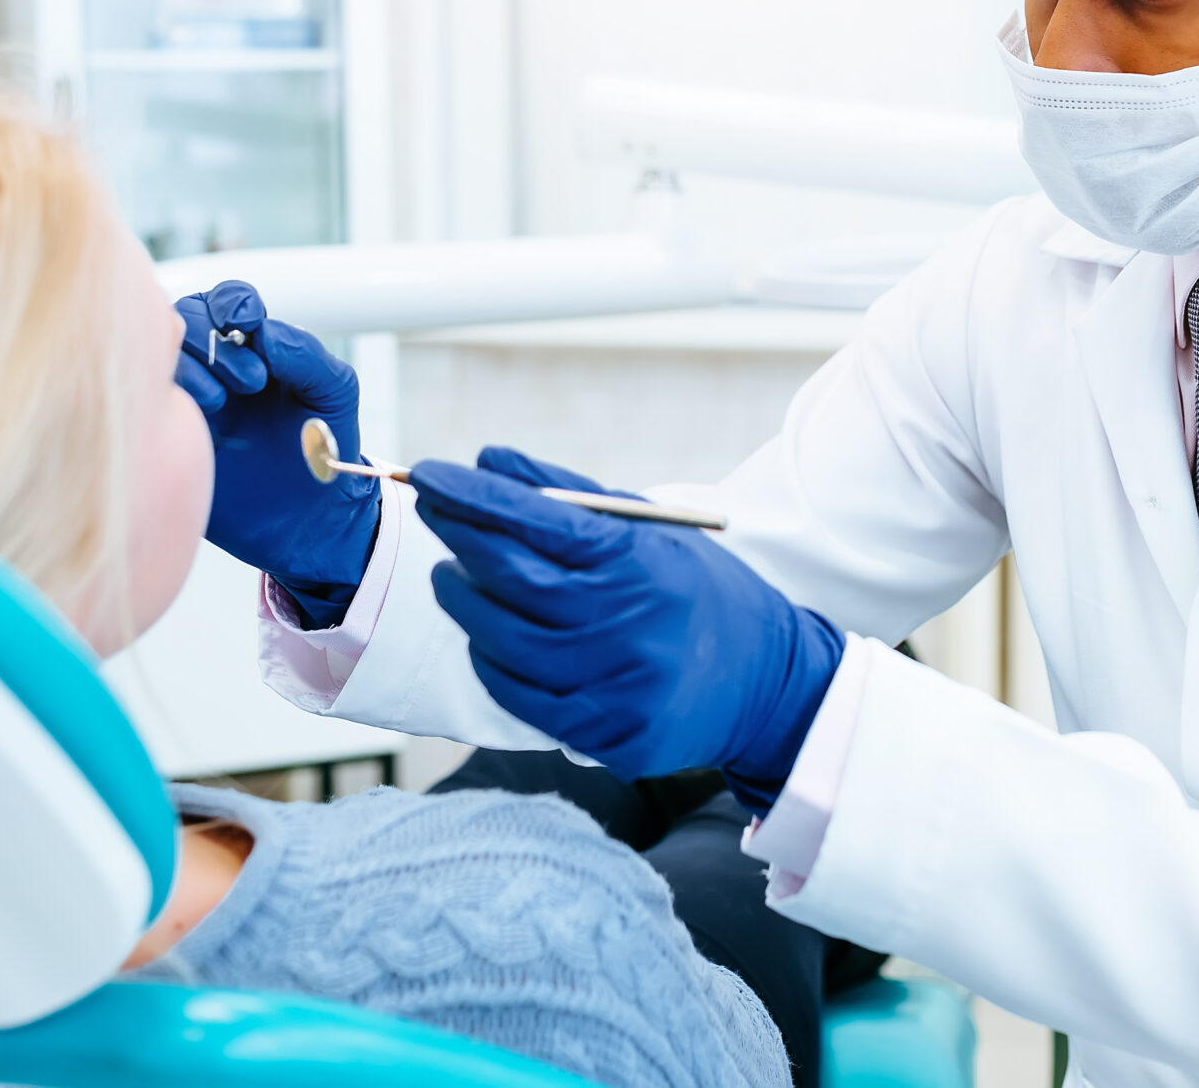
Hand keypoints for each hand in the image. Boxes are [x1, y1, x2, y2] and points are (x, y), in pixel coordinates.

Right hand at [174, 282, 379, 627]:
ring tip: (221, 404)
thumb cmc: (326, 452)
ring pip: (157, 359)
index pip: (226, 302)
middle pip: (183, 320)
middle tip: (251, 381)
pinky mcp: (164, 440)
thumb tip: (261, 335)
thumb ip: (305, 354)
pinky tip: (190, 423)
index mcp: (252, 349)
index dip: (231, 303)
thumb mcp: (333, 393)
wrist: (311, 524)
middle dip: (211, 340)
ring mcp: (186, 404)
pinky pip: (139, 408)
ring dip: (187, 369)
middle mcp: (213, 369)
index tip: (246, 324)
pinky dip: (156, 401)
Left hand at [411, 447, 843, 807]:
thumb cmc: (698, 593)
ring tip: (451, 573)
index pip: (539, 523)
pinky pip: (517, 698)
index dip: (476, 497)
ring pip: (502, 642)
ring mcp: (614, 688)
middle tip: (433, 510)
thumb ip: (567, 495)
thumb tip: (487, 461)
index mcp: (642, 565)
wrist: (768, 685)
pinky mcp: (605, 737)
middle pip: (510, 580)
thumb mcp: (652, 530)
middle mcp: (628, 628)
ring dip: (462, 601)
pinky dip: (488, 661)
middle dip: (459, 537)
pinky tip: (484, 634)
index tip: (430, 474)